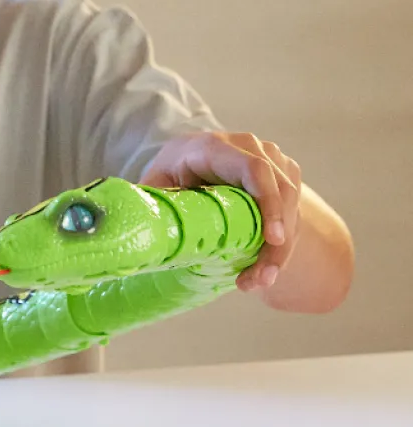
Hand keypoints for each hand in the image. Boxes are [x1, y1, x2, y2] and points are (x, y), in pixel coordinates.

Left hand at [141, 130, 303, 292]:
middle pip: (279, 193)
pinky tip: (264, 266)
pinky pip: (293, 210)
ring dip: (281, 249)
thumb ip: (148, 202)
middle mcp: (247, 146)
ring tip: (257, 281)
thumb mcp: (154, 187)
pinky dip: (284, 241)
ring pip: (291, 206)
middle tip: (259, 279)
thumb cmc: (168, 176)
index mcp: (212, 146)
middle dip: (276, 242)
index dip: (268, 204)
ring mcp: (270, 157)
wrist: (187, 162)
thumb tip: (133, 227)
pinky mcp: (283, 173)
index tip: (273, 240)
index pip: (254, 170)